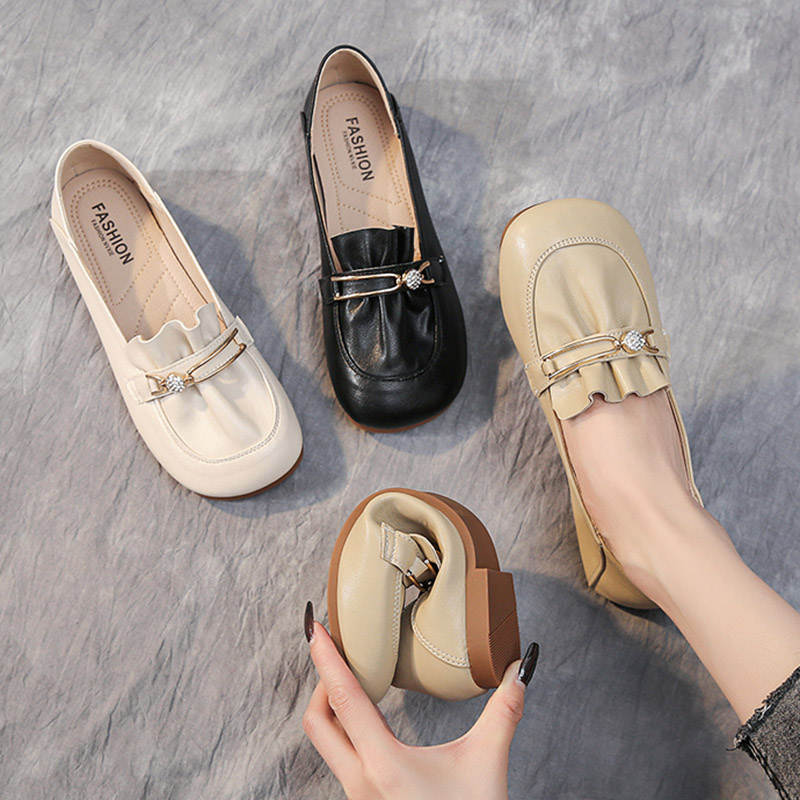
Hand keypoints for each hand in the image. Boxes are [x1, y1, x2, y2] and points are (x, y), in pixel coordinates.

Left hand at [302, 602, 538, 799]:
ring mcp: (359, 796)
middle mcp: (361, 782)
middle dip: (322, 680)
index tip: (315, 628)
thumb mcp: (487, 765)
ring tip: (353, 676)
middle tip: (337, 649)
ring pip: (327, 742)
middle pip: (317, 721)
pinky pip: (341, 757)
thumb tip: (519, 670)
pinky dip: (345, 727)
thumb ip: (503, 713)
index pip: (343, 700)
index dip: (326, 659)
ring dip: (333, 705)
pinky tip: (366, 715)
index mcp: (384, 766)